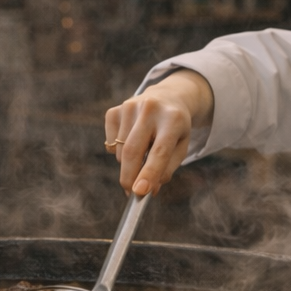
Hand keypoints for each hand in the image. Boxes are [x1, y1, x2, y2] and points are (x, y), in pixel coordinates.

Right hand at [104, 70, 214, 195]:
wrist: (167, 97)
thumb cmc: (175, 129)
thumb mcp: (180, 147)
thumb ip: (166, 170)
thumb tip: (148, 190)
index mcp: (173, 119)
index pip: (159, 151)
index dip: (149, 173)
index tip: (140, 192)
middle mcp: (150, 109)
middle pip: (133, 151)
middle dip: (130, 178)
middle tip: (132, 193)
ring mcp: (129, 107)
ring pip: (121, 151)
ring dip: (128, 164)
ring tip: (143, 154)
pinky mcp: (114, 110)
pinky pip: (110, 145)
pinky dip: (118, 152)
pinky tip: (132, 141)